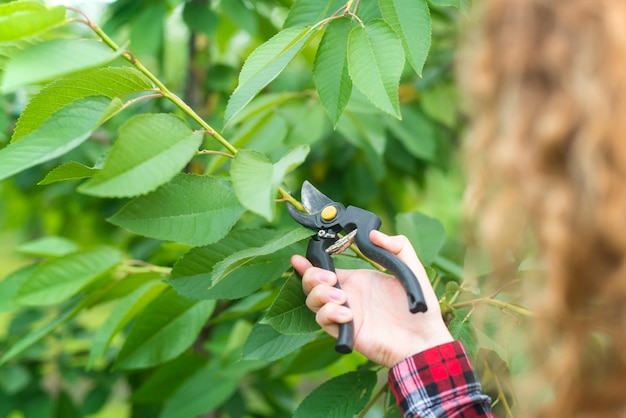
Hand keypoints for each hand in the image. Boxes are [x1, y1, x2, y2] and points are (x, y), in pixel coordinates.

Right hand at [290, 230, 452, 367]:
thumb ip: (396, 245)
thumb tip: (372, 234)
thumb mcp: (410, 268)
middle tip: (329, 278)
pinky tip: (349, 315)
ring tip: (342, 297)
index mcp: (357, 280)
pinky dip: (330, 314)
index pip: (324, 269)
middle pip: (311, 285)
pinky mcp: (345, 332)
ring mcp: (344, 314)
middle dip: (311, 277)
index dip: (308, 263)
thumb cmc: (419, 306)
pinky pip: (323, 321)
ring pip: (312, 302)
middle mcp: (346, 296)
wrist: (424, 338)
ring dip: (320, 295)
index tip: (298, 258)